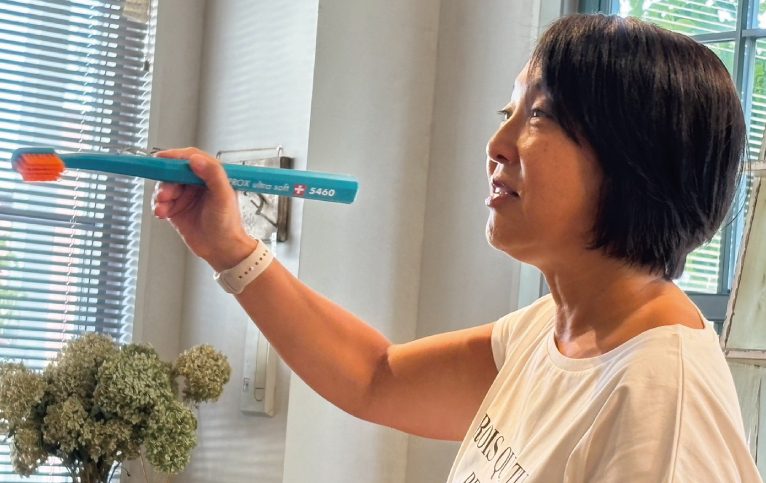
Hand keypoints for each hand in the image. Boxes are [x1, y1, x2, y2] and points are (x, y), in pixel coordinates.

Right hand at [151, 147, 257, 270]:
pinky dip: (158, 206)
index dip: (175, 156)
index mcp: (211, 175)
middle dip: (166, 181)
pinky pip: (161, 202)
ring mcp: (186, 196)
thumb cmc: (228, 224)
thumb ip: (213, 174)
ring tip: (164, 207)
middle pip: (174, 172)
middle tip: (165, 194)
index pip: (191, 158)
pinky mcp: (176, 209)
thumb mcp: (223, 196)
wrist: (221, 250)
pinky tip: (162, 213)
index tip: (161, 158)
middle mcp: (197, 183)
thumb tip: (195, 159)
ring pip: (165, 186)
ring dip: (161, 195)